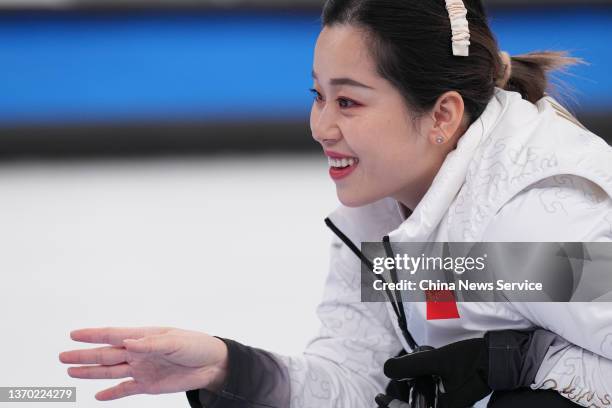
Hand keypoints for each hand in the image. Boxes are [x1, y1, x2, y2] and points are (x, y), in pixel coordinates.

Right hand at [59, 326, 227, 400]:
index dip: (94, 335)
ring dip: (91, 371)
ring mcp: (142, 369)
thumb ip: (150, 344)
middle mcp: (138, 352)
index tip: (74, 334)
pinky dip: (111, 393)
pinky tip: (97, 396)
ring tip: (71, 370)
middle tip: (62, 355)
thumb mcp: (175, 342)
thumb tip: (127, 342)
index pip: (114, 335)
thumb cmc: (196, 346)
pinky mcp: (148, 385)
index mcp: (144, 337)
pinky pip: (125, 390)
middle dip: (84, 355)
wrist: (212, 365)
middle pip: (106, 354)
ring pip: (110, 371)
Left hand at [384, 338, 489, 407]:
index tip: (380, 398)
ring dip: (411, 394)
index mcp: (442, 407)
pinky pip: (429, 399)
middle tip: (391, 391)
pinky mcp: (451, 399)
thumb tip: (388, 370)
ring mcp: (448, 404)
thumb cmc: (470, 361)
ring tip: (409, 378)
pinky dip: (421, 391)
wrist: (494, 359)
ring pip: (421, 403)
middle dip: (402, 400)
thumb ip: (410, 366)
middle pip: (415, 407)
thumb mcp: (436, 360)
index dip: (392, 406)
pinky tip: (421, 376)